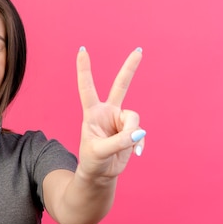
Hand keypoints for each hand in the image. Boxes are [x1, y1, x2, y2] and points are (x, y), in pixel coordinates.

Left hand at [76, 47, 145, 180]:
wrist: (101, 173)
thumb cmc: (93, 161)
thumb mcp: (100, 151)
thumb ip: (119, 142)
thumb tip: (139, 132)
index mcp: (92, 113)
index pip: (87, 88)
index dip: (84, 69)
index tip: (82, 50)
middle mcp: (107, 112)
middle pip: (120, 86)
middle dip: (130, 68)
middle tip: (139, 50)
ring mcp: (120, 121)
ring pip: (134, 119)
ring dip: (132, 134)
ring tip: (127, 147)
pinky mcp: (131, 131)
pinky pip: (141, 133)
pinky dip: (139, 144)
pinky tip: (136, 153)